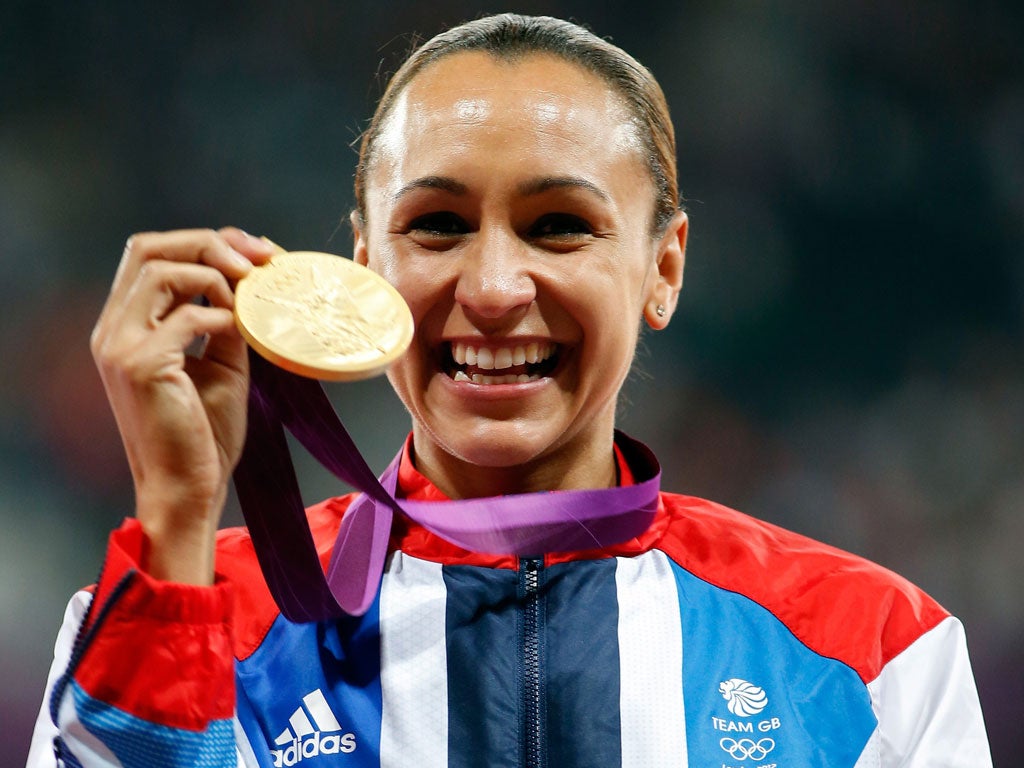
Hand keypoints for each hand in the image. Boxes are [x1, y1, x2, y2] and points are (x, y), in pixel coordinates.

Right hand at [90, 227, 273, 582]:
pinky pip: (184, 317)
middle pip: (148, 247)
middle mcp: (113, 329)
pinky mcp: (139, 366)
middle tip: (260, 258)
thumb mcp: (221, 364)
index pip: (151, 254)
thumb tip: (251, 283)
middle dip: (209, 242)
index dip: (205, 242)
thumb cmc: (203, 434)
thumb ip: (226, 321)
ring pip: (159, 270)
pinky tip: (242, 331)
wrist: (187, 488)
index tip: (256, 251)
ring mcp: (119, 346)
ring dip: (215, 273)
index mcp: (126, 325)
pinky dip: (221, 316)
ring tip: (251, 293)